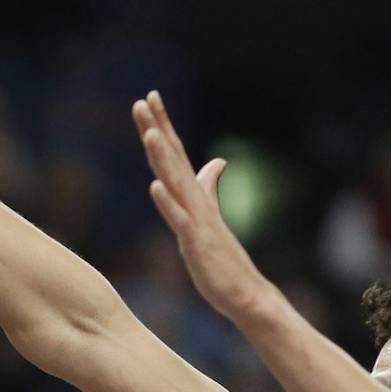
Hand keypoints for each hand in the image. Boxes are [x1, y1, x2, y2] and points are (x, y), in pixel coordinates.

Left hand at [132, 92, 274, 322]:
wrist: (245, 293)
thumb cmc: (223, 259)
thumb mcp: (209, 218)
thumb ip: (209, 188)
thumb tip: (216, 162)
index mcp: (196, 197)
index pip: (177, 154)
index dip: (163, 126)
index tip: (149, 99)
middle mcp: (196, 202)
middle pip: (174, 159)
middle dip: (159, 129)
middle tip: (145, 99)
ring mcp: (197, 221)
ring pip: (176, 183)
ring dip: (163, 158)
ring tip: (149, 132)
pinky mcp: (196, 242)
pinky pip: (180, 220)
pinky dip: (168, 203)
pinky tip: (155, 186)